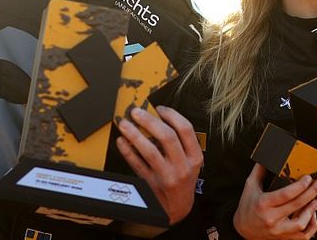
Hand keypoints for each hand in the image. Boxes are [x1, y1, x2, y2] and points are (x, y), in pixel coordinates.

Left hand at [115, 105, 202, 223]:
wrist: (178, 208)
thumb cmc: (183, 178)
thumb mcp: (191, 161)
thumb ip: (180, 142)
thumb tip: (157, 117)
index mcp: (195, 157)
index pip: (185, 129)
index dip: (171, 115)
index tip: (159, 108)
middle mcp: (182, 166)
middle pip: (167, 137)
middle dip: (150, 121)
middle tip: (136, 111)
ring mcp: (166, 176)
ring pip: (150, 151)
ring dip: (135, 134)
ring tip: (124, 123)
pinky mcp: (151, 184)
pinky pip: (136, 164)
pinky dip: (127, 151)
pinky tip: (122, 141)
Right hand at [232, 164, 316, 238]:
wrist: (242, 229)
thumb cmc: (247, 207)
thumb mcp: (250, 187)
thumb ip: (258, 172)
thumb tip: (265, 158)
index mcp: (263, 203)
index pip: (286, 194)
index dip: (300, 186)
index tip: (308, 178)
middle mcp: (271, 218)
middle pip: (297, 205)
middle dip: (311, 192)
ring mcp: (278, 229)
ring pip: (301, 223)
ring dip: (311, 211)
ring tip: (316, 201)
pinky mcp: (283, 237)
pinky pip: (302, 236)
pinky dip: (311, 227)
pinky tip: (313, 217)